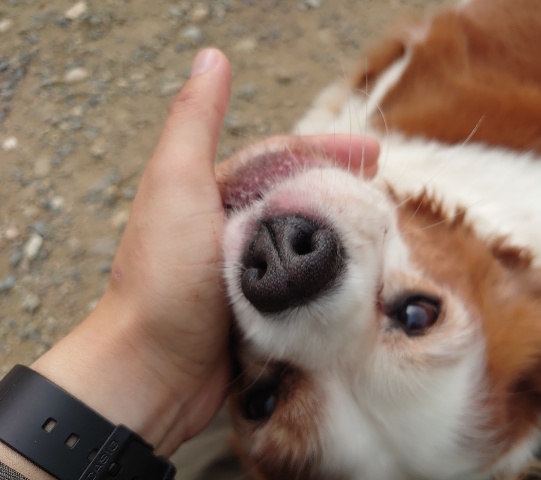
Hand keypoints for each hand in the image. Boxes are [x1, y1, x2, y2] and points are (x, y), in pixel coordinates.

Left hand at [31, 49, 378, 455]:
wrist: (153, 372)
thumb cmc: (162, 278)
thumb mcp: (176, 187)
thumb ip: (196, 124)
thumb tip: (211, 57)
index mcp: (216, 194)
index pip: (281, 160)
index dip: (327, 149)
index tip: (374, 152)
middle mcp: (235, 229)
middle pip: (300, 199)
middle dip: (343, 192)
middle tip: (386, 196)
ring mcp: (251, 272)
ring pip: (307, 244)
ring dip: (343, 238)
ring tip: (385, 236)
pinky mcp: (265, 312)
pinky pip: (306, 286)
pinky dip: (333, 281)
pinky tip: (361, 281)